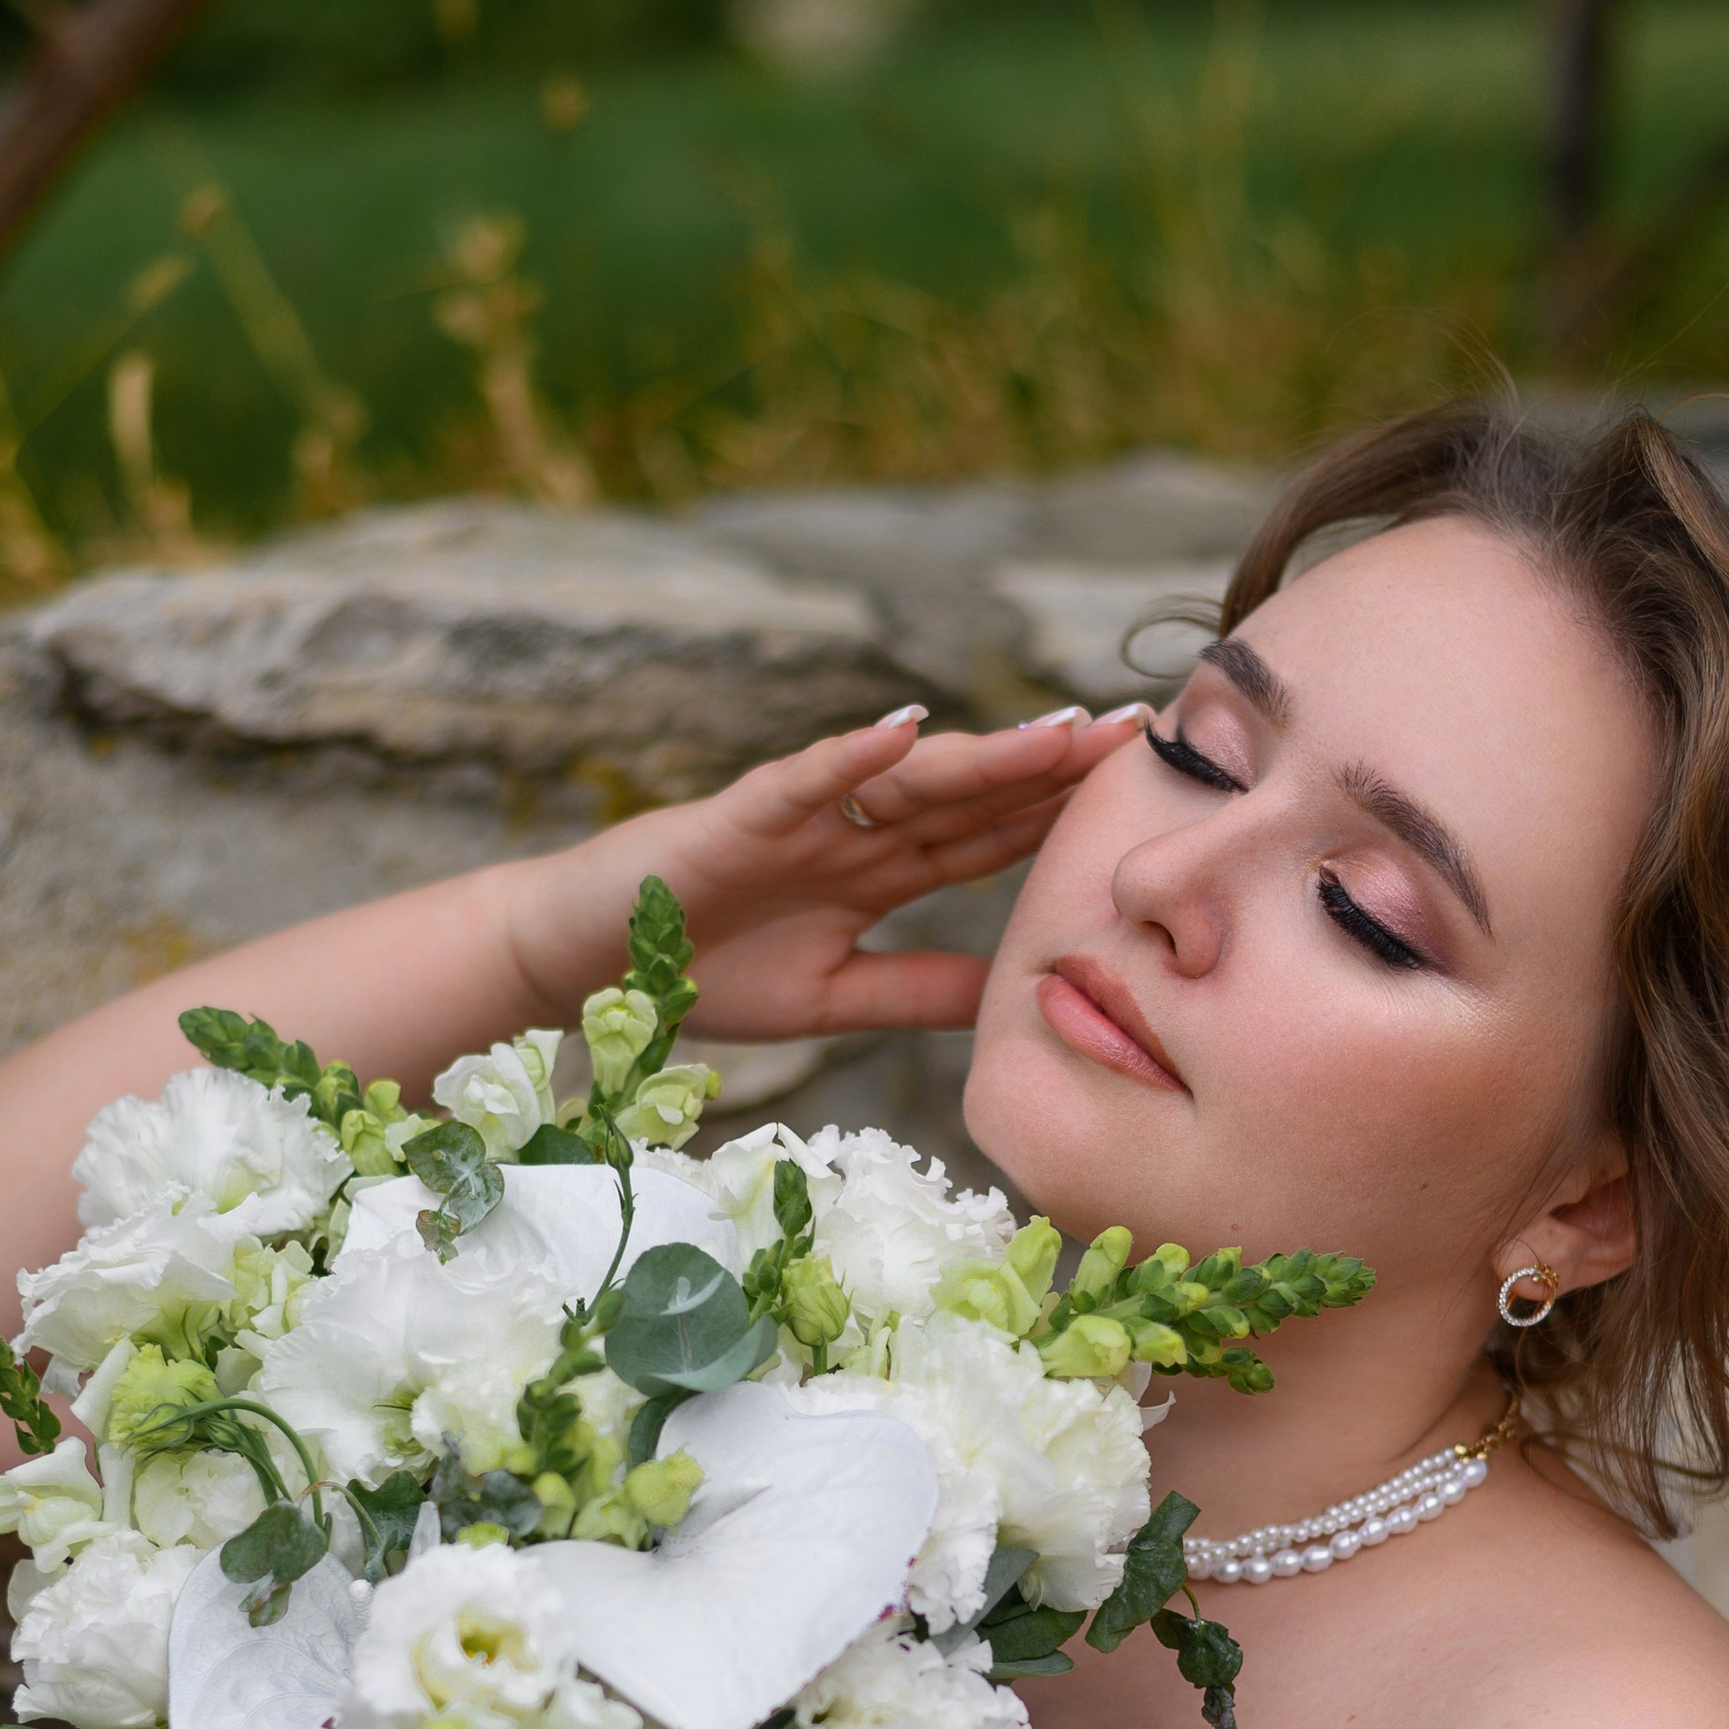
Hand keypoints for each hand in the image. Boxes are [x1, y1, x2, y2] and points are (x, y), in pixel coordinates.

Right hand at [491, 702, 1146, 1046]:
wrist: (586, 963)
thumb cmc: (697, 973)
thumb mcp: (834, 1000)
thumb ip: (920, 990)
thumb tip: (1013, 998)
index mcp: (875, 874)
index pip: (985, 840)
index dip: (1058, 818)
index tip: (1141, 800)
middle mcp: (853, 833)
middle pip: (970, 796)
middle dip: (1052, 767)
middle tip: (1142, 733)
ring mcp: (803, 817)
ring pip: (911, 778)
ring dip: (987, 753)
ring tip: (1061, 731)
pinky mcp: (741, 815)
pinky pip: (807, 778)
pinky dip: (855, 756)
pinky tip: (909, 728)